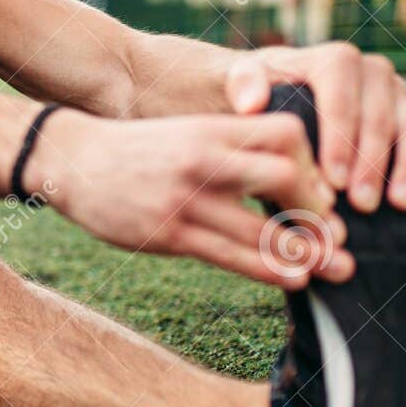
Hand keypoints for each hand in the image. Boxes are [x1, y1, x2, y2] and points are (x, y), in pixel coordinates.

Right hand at [30, 109, 354, 288]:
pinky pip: (230, 255)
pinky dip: (268, 269)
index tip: (323, 190)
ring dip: (304, 249)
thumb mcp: (186, 133)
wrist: (71, 159)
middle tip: (333, 231)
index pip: (285, 133)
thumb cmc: (137, 150)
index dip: (314, 163)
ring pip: (260, 226)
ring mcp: (183, 198)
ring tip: (330, 265)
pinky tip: (292, 278)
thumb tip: (285, 175)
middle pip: (281, 174)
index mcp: (211, 129)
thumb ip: (231, 147)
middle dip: (316, 207)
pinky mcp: (168, 234)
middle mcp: (201, 159)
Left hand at [223, 43, 405, 213]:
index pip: (342, 97)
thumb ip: (243, 85)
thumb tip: (252, 102)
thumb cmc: (259, 92)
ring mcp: (396, 94)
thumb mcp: (242, 82)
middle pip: (379, 117)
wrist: (279, 93)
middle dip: (371, 163)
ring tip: (400, 205)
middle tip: (362, 204)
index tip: (331, 181)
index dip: (339, 140)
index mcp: (334, 60)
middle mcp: (372, 71)